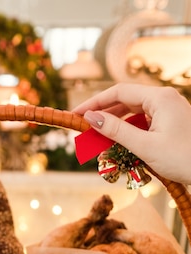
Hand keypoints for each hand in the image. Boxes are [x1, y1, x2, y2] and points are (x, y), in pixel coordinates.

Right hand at [73, 83, 190, 185]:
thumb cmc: (183, 158)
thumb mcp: (145, 146)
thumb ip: (116, 131)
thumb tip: (92, 118)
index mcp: (159, 98)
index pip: (119, 92)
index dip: (95, 103)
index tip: (76, 114)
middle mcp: (164, 100)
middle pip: (125, 102)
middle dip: (104, 118)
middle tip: (84, 131)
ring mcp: (169, 112)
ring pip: (134, 116)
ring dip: (115, 130)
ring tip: (99, 145)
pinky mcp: (171, 125)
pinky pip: (144, 125)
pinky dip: (129, 136)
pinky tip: (119, 149)